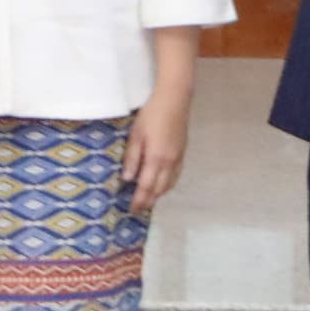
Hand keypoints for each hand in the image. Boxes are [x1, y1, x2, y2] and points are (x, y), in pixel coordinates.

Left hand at [121, 91, 190, 216]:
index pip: (147, 187)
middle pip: (160, 189)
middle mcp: (170, 162)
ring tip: (148, 199)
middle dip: (149, 201)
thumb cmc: (151, 115)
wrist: (175, 100)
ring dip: (159, 194)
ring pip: (169, 184)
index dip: (139, 200)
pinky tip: (161, 183)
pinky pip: (175, 175)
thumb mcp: (135, 135)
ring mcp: (178, 158)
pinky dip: (167, 184)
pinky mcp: (182, 152)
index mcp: (156, 159)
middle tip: (138, 209)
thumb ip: (132, 158)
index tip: (131, 210)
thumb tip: (127, 179)